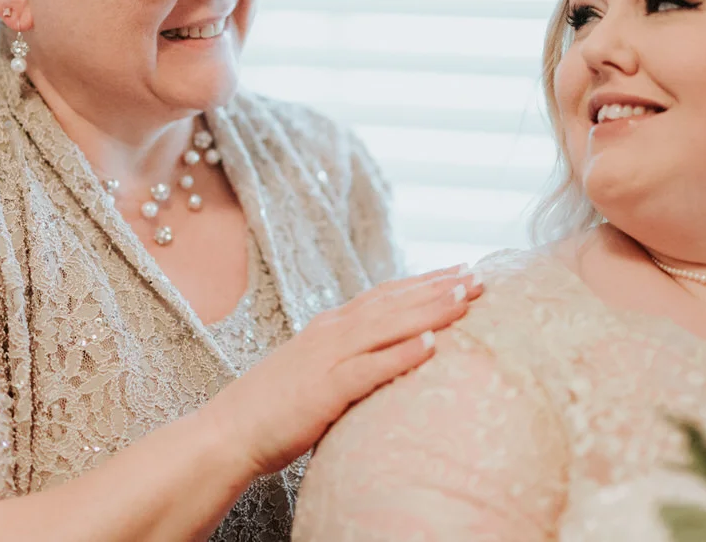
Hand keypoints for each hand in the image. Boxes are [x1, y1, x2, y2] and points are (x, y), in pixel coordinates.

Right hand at [201, 265, 483, 475]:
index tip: (459, 272)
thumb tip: (383, 361)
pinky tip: (432, 345)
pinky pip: (370, 368)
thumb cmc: (272, 410)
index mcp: (329, 327)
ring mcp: (327, 358)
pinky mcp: (325, 389)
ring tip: (465, 298)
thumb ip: (347, 361)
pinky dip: (401, 353)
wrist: (227, 433)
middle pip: (393, 302)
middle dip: (438, 287)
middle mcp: (331, 333)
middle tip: (479, 276)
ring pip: (388, 326)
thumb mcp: (315, 374)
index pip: (385, 295)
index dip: (423, 282)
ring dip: (429, 309)